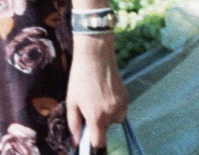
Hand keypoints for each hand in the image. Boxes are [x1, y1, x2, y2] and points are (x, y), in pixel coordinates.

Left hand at [66, 34, 127, 149]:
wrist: (95, 55)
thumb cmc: (80, 78)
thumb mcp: (71, 101)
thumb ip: (74, 124)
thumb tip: (76, 141)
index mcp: (96, 117)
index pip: (99, 142)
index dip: (93, 141)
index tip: (88, 135)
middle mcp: (111, 114)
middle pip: (106, 130)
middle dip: (98, 124)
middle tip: (89, 107)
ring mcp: (121, 105)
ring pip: (115, 120)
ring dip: (107, 116)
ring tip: (98, 98)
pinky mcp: (126, 96)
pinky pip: (121, 110)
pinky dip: (114, 107)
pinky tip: (106, 93)